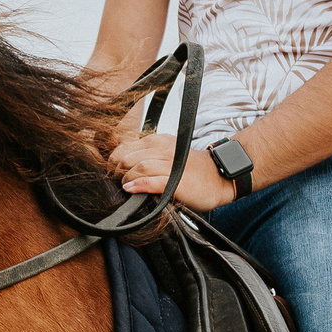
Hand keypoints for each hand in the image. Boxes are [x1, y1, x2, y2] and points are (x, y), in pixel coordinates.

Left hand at [109, 133, 234, 212]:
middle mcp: (162, 149)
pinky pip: (153, 181)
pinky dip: (139, 185)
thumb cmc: (189, 169)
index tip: (113, 172)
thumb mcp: (164, 153)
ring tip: (124, 187)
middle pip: (127, 157)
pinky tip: (130, 189)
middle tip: (116, 183)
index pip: (123, 147)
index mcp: (157, 141)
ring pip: (138, 167)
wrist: (218, 177)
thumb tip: (117, 151)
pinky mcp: (176, 182)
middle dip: (116, 172)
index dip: (113, 161)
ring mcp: (170, 165)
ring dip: (126, 178)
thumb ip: (143, 152)